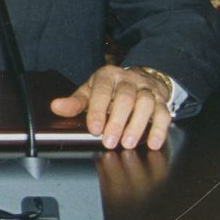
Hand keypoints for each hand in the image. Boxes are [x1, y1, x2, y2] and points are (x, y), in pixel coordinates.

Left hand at [50, 65, 173, 149]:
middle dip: (117, 122)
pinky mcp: (161, 101)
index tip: (94, 129)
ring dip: (138, 125)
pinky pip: (164, 114)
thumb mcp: (90, 91)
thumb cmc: (110, 89)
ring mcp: (147, 89)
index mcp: (107, 76)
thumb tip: (56, 107)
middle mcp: (129, 80)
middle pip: (125, 99)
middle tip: (110, 142)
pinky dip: (159, 129)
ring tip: (128, 143)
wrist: (138, 79)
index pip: (102, 91)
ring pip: (146, 104)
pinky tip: (153, 143)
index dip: (98, 111)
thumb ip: (75, 102)